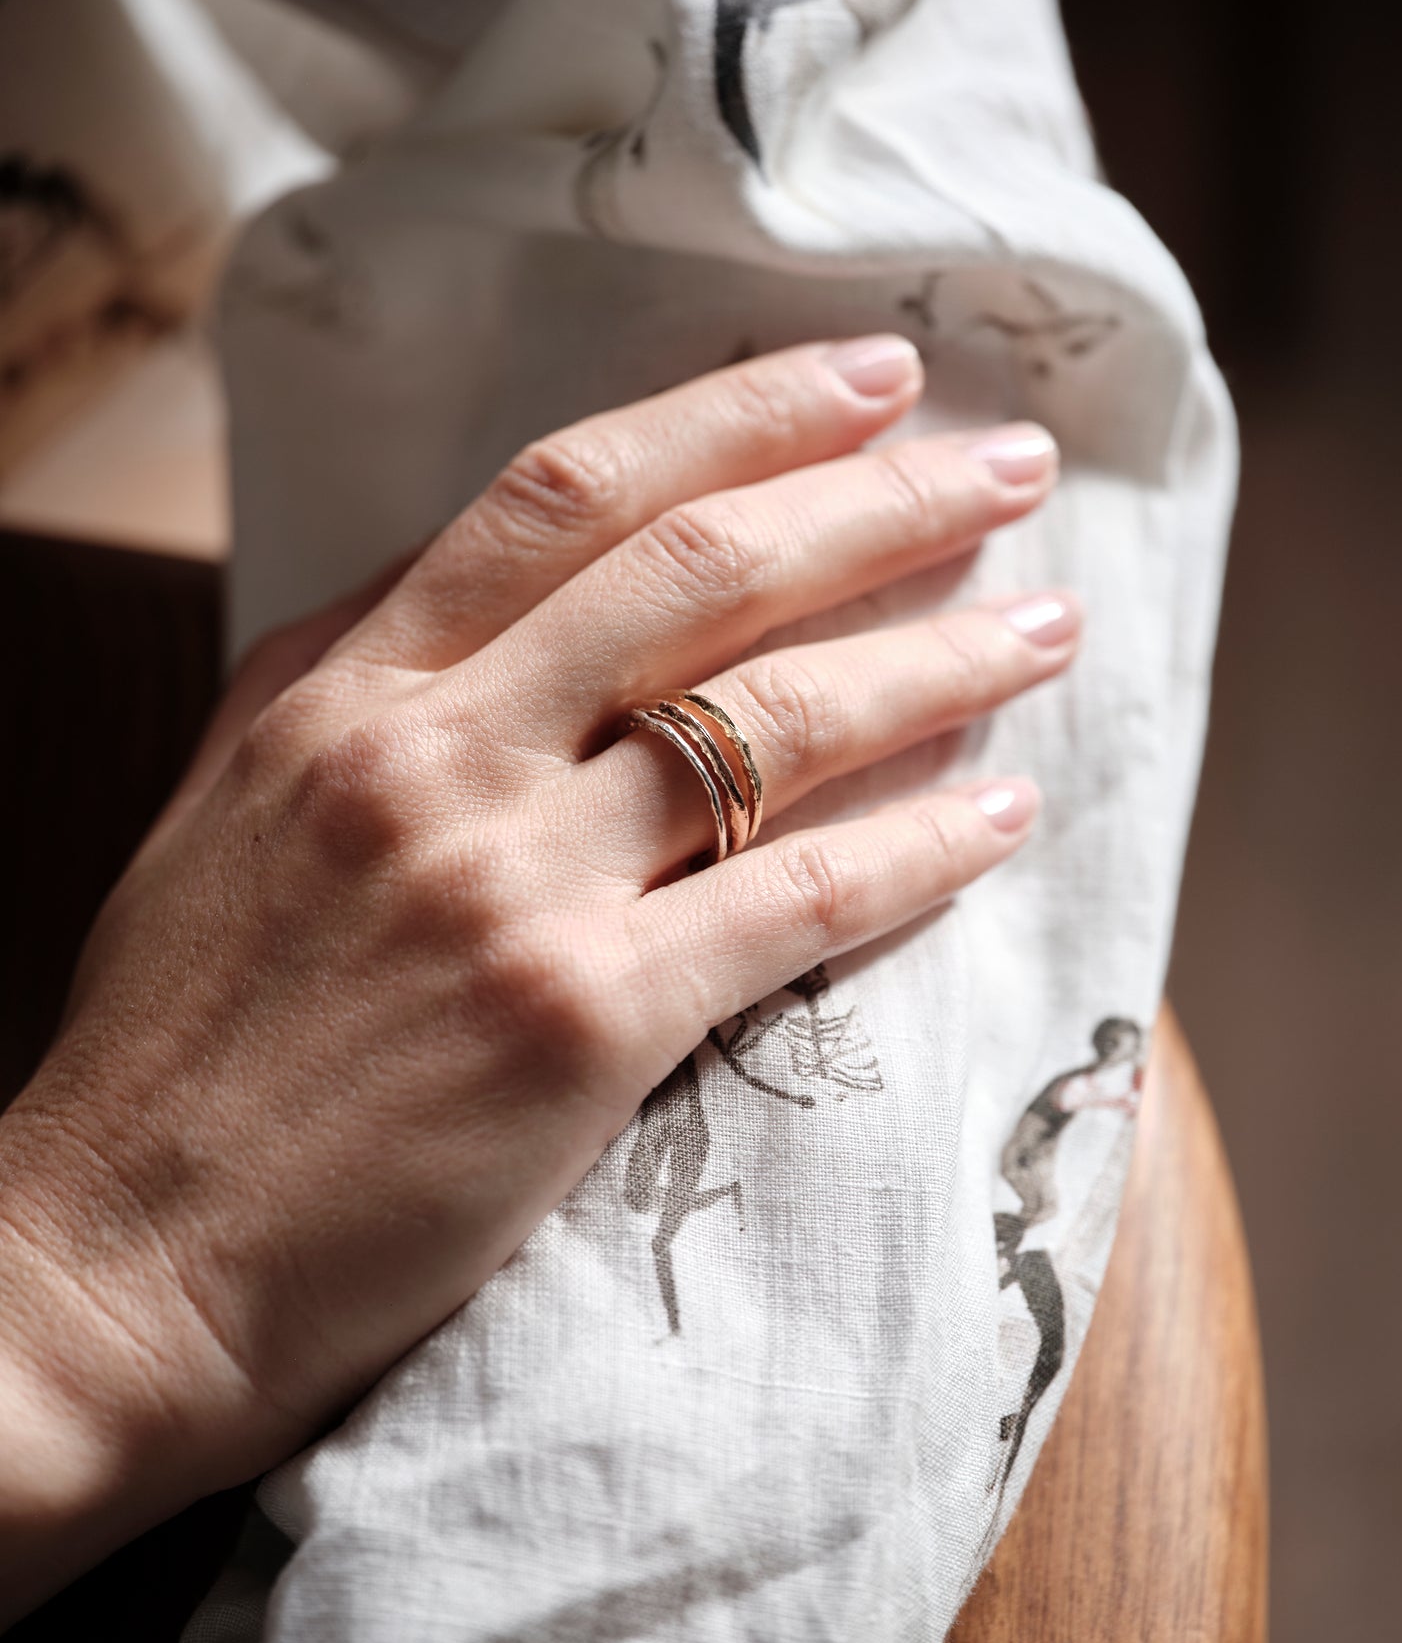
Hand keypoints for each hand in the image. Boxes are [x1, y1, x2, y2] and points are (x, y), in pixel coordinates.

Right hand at [0, 336, 1072, 1615]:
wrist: (112, 1264)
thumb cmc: (174, 1047)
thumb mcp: (232, 804)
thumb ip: (353, 678)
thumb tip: (484, 590)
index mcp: (342, 690)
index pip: (567, 495)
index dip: (737, 416)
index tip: (868, 378)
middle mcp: (433, 758)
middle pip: (701, 578)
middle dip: (882, 505)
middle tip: (1012, 468)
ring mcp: (510, 887)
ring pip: (769, 725)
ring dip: (936, 664)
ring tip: (1049, 627)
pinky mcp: (580, 1025)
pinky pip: (790, 902)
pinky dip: (914, 847)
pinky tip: (1003, 812)